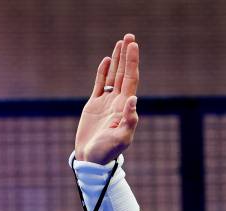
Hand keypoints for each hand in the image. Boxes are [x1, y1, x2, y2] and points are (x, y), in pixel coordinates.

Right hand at [74, 34, 139, 163]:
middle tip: (129, 36)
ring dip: (117, 59)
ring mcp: (107, 102)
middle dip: (127, 55)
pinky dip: (103, 71)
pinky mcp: (94, 105)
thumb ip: (129, 120)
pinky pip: (100, 84)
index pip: (131, 79)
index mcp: (126, 107)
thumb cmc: (107, 152)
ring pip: (113, 75)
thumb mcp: (122, 138)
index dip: (132, 62)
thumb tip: (133, 99)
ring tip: (120, 42)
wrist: (91, 159)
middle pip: (124, 73)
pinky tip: (107, 60)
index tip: (133, 46)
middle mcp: (118, 102)